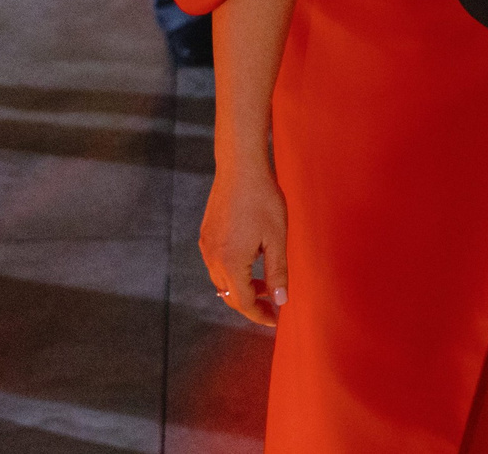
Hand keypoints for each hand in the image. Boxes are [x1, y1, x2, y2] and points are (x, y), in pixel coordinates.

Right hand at [199, 163, 288, 326]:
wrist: (240, 167)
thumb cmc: (262, 199)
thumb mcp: (277, 238)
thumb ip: (278, 272)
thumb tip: (281, 301)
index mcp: (231, 262)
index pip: (243, 302)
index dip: (260, 315)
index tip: (275, 320)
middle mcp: (213, 258)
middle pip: (230, 295)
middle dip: (252, 303)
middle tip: (273, 303)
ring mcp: (206, 245)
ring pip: (221, 281)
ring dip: (241, 287)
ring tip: (264, 282)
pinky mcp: (205, 234)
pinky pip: (216, 265)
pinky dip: (232, 272)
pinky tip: (249, 261)